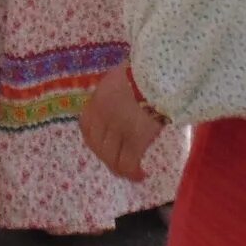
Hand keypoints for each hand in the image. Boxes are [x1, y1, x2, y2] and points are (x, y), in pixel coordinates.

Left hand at [80, 64, 165, 182]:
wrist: (159, 72)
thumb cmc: (146, 69)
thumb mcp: (122, 76)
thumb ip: (118, 90)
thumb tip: (128, 98)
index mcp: (98, 100)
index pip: (86, 126)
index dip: (93, 139)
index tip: (103, 145)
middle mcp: (103, 117)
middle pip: (98, 146)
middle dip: (107, 157)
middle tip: (119, 162)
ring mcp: (118, 130)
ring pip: (111, 158)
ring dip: (120, 168)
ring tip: (132, 172)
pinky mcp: (135, 139)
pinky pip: (129, 163)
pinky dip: (133, 173)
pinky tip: (141, 175)